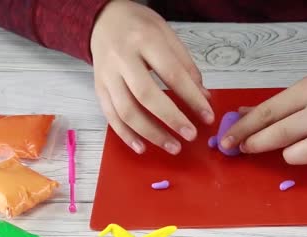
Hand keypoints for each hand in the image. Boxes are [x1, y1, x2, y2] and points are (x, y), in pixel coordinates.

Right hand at [91, 0, 213, 154]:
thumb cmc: (139, 26)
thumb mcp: (167, 35)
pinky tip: (142, 147)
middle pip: (146, 95)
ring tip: (172, 147)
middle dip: (171, 119)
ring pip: (126, 110)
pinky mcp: (98, 87)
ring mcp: (107, 74)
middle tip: (191, 135)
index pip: (172, 74)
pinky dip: (126, 135)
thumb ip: (186, 66)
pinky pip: (110, 116)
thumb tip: (203, 97)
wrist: (103, 19)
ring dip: (150, 133)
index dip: (192, 98)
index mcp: (145, 40)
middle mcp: (122, 58)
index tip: (208, 116)